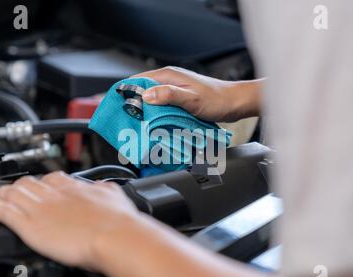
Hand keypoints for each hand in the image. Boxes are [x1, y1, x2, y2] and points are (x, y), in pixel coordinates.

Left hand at [0, 172, 140, 271]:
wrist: (114, 235)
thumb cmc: (118, 220)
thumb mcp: (114, 195)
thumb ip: (104, 189)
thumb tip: (104, 187)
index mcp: (74, 188)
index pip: (52, 178)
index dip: (43, 181)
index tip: (40, 184)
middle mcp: (55, 194)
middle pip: (30, 184)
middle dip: (21, 185)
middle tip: (15, 189)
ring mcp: (40, 208)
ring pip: (15, 195)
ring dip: (5, 193)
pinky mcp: (30, 225)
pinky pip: (4, 212)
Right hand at [132, 66, 262, 121]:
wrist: (235, 103)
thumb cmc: (217, 100)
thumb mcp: (191, 99)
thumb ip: (168, 95)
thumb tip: (146, 95)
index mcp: (167, 75)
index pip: (136, 81)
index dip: (125, 94)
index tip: (117, 108)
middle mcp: (168, 80)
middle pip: (141, 91)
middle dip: (132, 106)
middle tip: (126, 122)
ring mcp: (173, 90)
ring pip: (150, 100)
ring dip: (144, 112)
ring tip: (137, 126)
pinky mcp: (178, 99)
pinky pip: (161, 106)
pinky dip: (155, 115)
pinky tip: (153, 125)